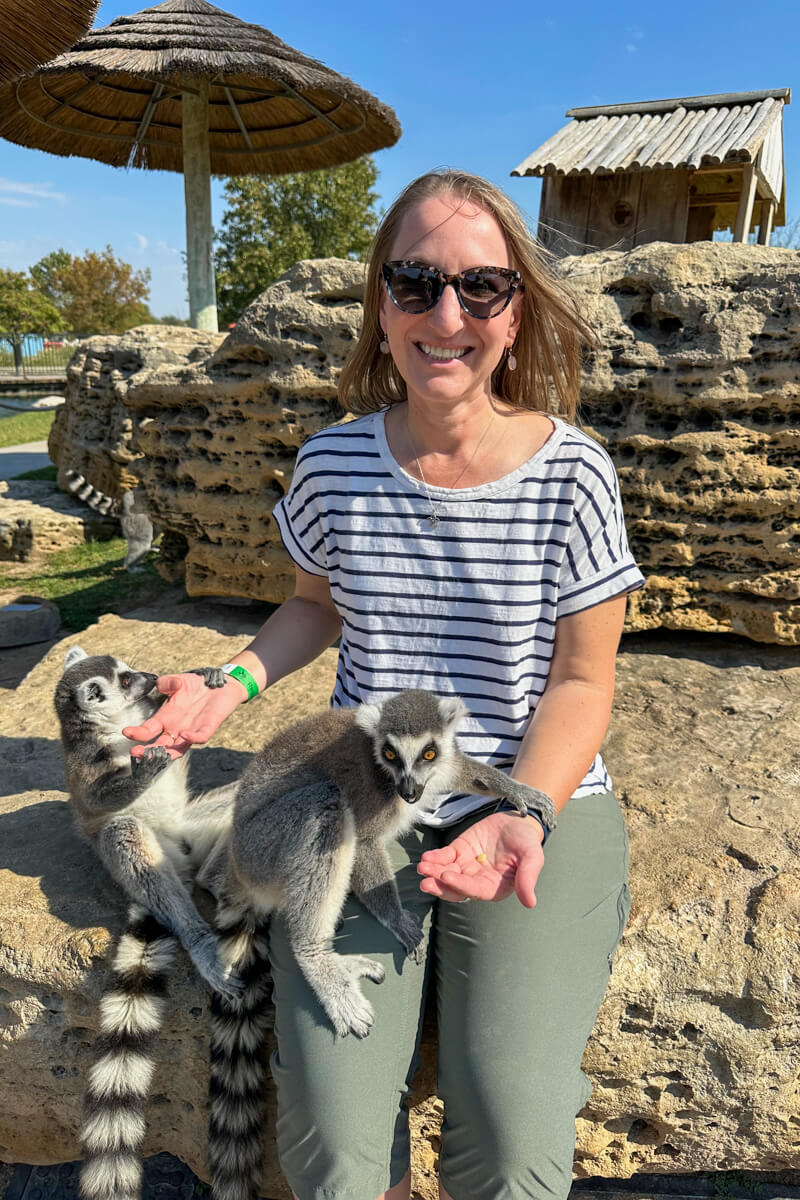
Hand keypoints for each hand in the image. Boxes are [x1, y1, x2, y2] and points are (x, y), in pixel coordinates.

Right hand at [123, 672, 246, 757]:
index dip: (138, 733)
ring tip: (154, 754)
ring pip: (178, 748)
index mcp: (166, 717)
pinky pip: (200, 737)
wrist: (221, 684)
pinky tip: (184, 735)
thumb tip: (161, 684)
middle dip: (147, 751)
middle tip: (135, 753)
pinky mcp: (208, 727)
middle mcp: (177, 727)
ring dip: (167, 752)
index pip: (149, 729)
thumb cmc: (197, 685)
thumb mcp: (178, 681)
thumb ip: (167, 682)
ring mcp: (192, 729)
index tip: (126, 732)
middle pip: (160, 745)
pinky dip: (193, 738)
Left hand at [417, 811, 544, 906]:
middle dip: (440, 885)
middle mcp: (478, 880)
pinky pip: (445, 857)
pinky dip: (435, 857)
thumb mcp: (532, 857)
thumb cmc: (527, 842)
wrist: (518, 821)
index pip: (475, 890)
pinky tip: (426, 857)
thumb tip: (530, 903)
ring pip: (447, 873)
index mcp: (495, 887)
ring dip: (434, 871)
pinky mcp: (459, 851)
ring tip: (423, 866)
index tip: (447, 877)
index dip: (461, 885)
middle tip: (426, 881)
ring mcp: (466, 866)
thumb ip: (528, 878)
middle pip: (455, 888)